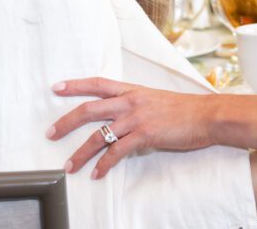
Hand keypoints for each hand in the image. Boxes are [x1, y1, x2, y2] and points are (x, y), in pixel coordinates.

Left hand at [47, 77, 213, 178]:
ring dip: (81, 153)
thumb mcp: (154, 99)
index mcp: (131, 90)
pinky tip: (97, 174)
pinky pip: (117, 152)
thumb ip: (134, 106)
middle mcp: (130, 101)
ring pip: (98, 135)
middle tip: (50, 133)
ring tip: (69, 166)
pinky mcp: (144, 135)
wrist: (206, 115)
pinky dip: (103, 165)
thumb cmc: (183, 109)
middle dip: (66, 122)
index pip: (97, 83)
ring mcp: (136, 117)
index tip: (56, 87)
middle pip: (89, 109)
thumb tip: (119, 121)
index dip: (75, 85)